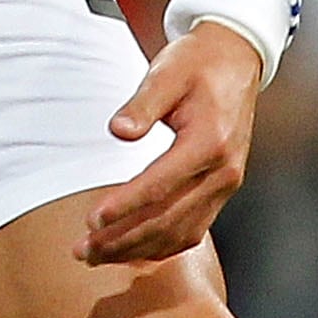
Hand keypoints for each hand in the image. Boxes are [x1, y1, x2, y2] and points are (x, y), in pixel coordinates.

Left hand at [80, 22, 263, 265]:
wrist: (235, 61)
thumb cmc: (196, 63)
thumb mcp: (167, 72)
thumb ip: (142, 105)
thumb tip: (117, 131)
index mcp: (210, 144)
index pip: (161, 186)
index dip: (124, 205)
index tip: (91, 220)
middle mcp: (223, 173)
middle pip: (169, 219)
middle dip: (123, 239)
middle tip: (82, 250)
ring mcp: (225, 185)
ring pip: (180, 232)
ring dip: (138, 249)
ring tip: (96, 256)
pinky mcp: (220, 189)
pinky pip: (192, 228)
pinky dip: (161, 246)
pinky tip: (132, 251)